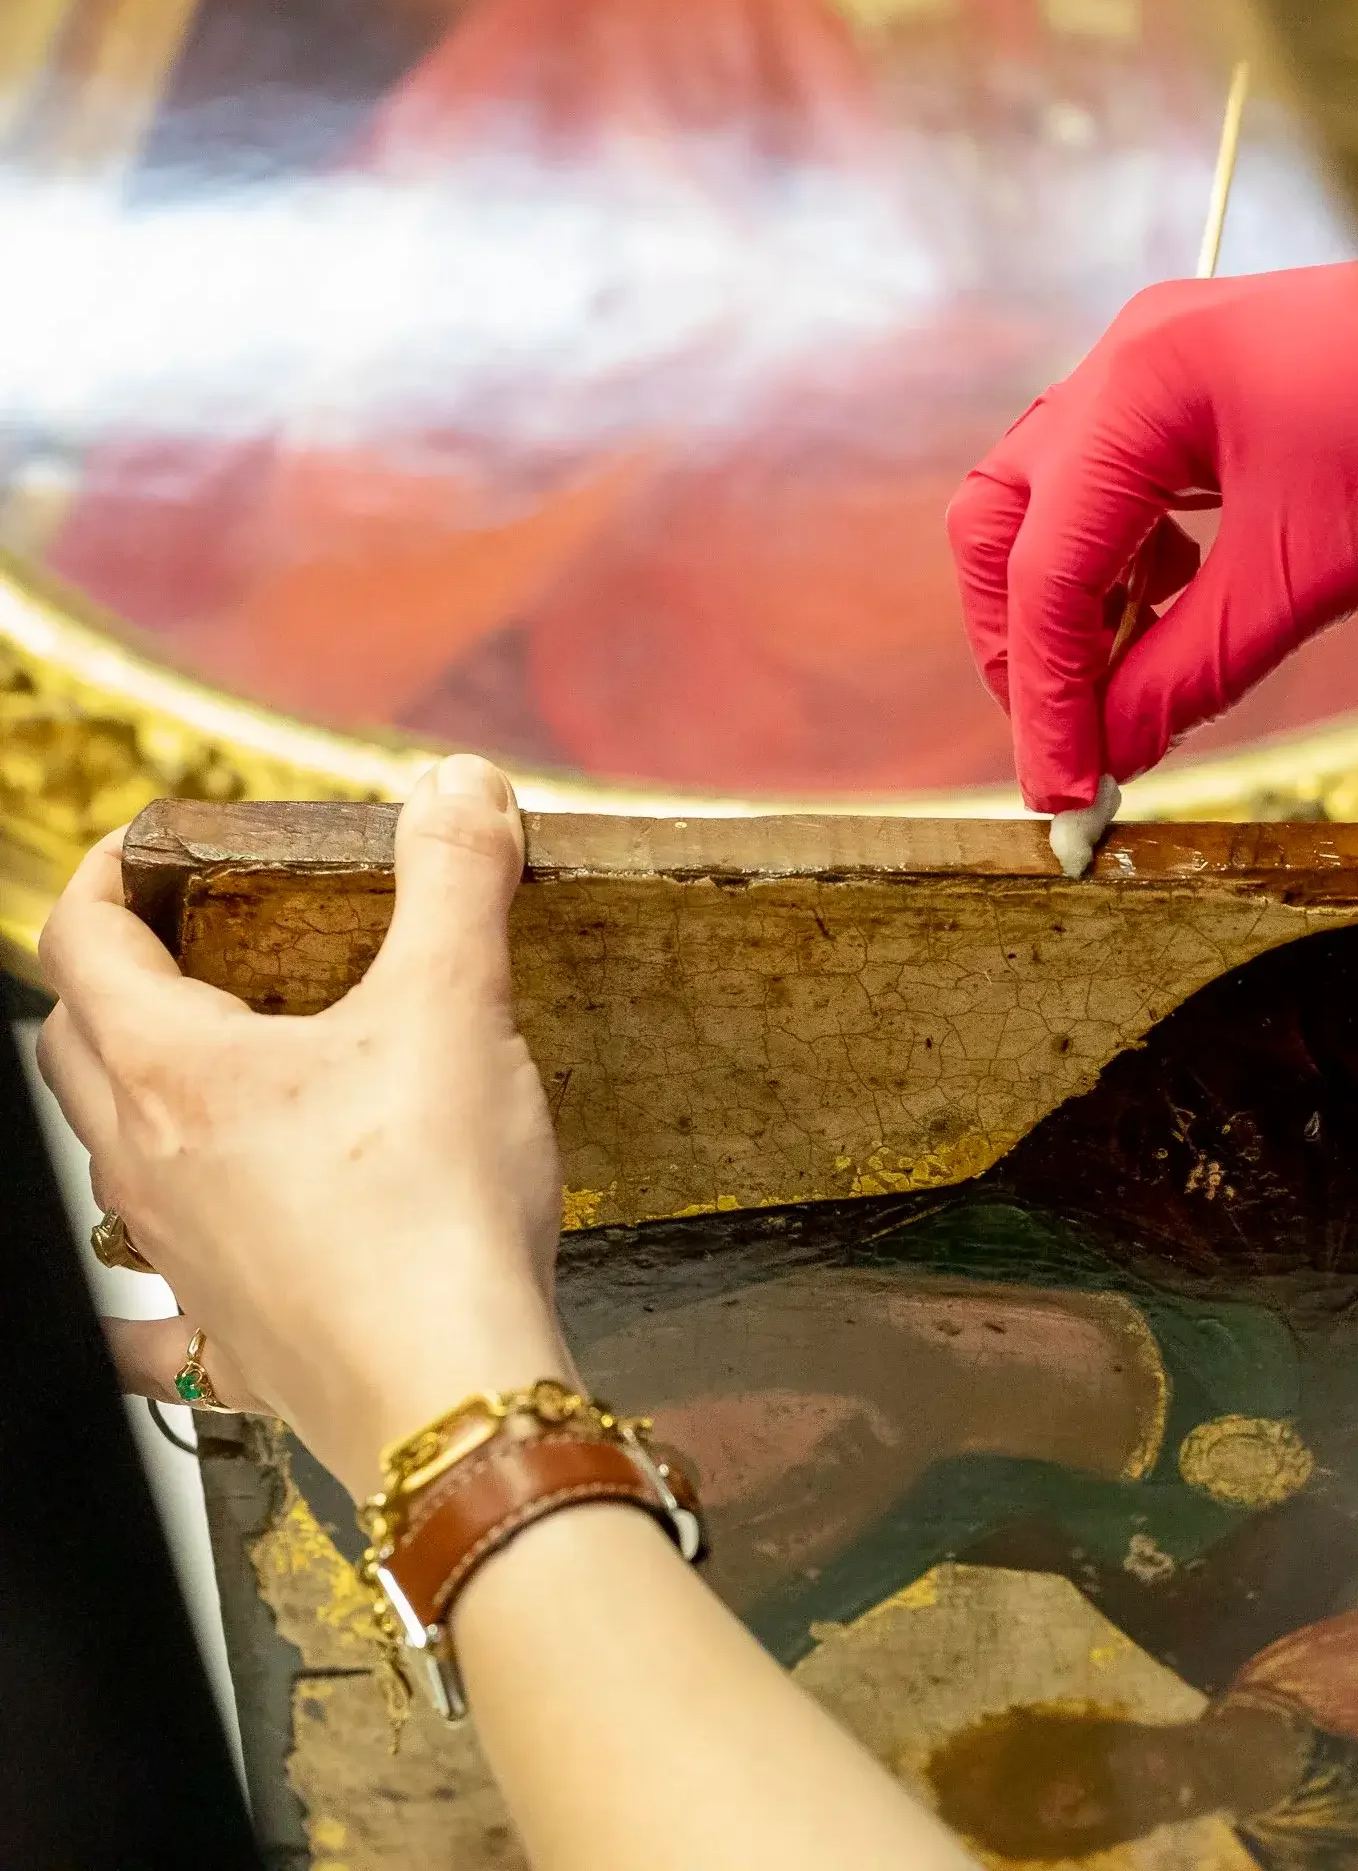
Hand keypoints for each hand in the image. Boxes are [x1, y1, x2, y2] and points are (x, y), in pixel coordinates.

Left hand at [35, 756, 570, 1497]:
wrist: (451, 1398)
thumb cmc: (432, 1207)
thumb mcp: (455, 1009)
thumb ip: (454, 881)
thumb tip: (460, 784)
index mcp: (175, 1071)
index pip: (83, 942)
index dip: (109, 876)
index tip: (157, 848)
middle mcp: (148, 1165)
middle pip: (72, 1045)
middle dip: (114, 978)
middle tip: (194, 943)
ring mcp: (178, 1261)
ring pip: (108, 1156)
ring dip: (136, 1097)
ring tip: (218, 1073)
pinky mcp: (227, 1336)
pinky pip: (147, 1311)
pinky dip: (143, 1280)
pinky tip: (179, 1274)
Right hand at [947, 261, 1357, 814]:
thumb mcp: (1307, 576)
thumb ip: (1190, 671)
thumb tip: (1109, 755)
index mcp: (1142, 385)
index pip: (1047, 567)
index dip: (1045, 695)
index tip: (1063, 790)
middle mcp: (1126, 363)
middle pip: (1003, 521)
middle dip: (1019, 639)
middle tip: (1065, 736)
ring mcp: (1153, 369)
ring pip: (1042, 505)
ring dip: (1065, 607)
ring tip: (1118, 687)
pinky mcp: (1188, 392)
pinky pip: (1106, 492)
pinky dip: (1115, 570)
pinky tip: (1162, 615)